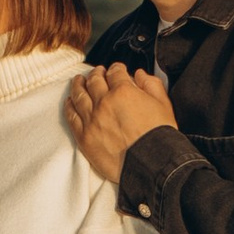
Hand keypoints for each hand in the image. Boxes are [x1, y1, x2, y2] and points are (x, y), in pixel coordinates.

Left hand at [66, 61, 175, 187]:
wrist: (151, 164)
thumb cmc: (159, 136)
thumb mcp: (164, 104)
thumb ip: (151, 84)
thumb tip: (139, 74)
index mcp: (124, 91)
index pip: (115, 72)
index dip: (116, 68)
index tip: (116, 70)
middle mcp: (104, 102)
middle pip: (94, 81)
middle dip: (96, 74)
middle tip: (97, 72)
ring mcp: (92, 120)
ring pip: (79, 95)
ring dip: (78, 85)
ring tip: (78, 80)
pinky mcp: (84, 137)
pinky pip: (72, 117)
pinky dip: (69, 106)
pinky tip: (69, 101)